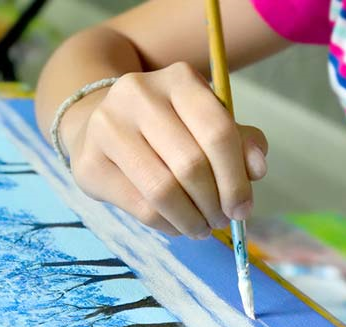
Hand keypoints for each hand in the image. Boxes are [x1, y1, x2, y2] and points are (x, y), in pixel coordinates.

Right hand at [66, 62, 267, 238]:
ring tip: (201, 227)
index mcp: (178, 79)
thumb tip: (257, 170)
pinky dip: (167, 225)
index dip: (235, 178)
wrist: (98, 123)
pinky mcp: (89, 162)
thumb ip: (239, 141)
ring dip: (191, 219)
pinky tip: (176, 225)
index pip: (217, 132)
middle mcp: (138, 94)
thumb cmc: (165, 128)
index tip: (243, 209)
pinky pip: (140, 207)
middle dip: (214, 203)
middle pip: (190, 164)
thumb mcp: (206, 123)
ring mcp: (107, 127)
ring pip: (163, 190)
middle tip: (221, 221)